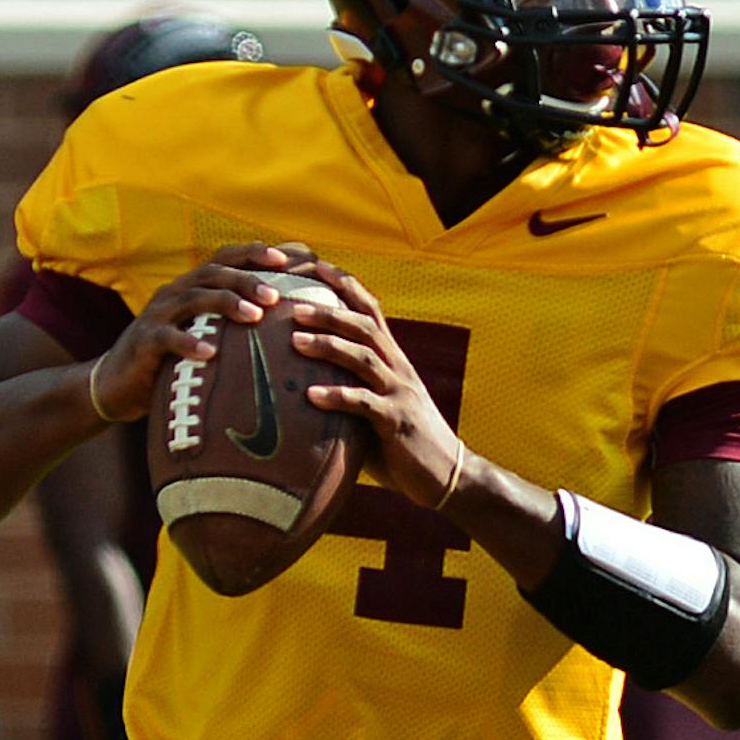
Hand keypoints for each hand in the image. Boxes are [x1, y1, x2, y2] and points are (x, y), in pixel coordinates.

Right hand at [88, 242, 309, 422]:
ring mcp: (158, 314)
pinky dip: (189, 343)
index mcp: (193, 287)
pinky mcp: (144, 341)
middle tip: (275, 296)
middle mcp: (175, 293)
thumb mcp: (206, 334)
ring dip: (226, 303)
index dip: (253, 253)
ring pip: (194, 298)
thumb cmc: (175, 358)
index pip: (224, 259)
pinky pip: (167, 337)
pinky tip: (210, 353)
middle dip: (246, 280)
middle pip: (213, 274)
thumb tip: (288, 321)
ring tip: (255, 316)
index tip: (286, 258)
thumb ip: (235, 322)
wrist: (118, 383)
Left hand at [290, 261, 464, 508]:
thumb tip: (297, 383)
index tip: (314, 264)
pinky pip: (365, 404)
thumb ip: (349, 389)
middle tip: (291, 304)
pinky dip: (338, 397)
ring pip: (364, 357)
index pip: (370, 310)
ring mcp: (400, 393)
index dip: (345, 285)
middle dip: (329, 310)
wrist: (447, 474)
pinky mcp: (397, 422)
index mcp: (394, 360)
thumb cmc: (402, 443)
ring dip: (329, 346)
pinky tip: (310, 397)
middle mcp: (398, 369)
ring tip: (295, 341)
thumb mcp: (376, 407)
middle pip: (365, 326)